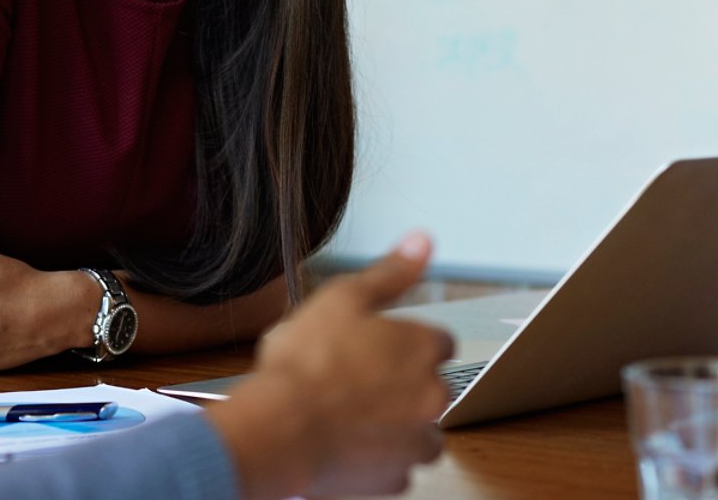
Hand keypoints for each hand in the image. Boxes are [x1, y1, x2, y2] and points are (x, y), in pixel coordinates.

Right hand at [207, 233, 453, 499]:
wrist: (279, 428)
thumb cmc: (305, 363)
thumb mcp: (342, 297)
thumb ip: (390, 272)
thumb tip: (421, 242)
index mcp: (422, 348)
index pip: (438, 341)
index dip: (403, 343)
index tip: (376, 348)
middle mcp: (431, 396)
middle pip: (431, 388)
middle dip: (401, 386)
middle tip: (354, 380)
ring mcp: (415, 440)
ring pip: (419, 431)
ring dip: (396, 425)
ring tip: (351, 416)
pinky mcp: (395, 478)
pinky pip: (397, 467)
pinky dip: (378, 458)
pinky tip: (347, 443)